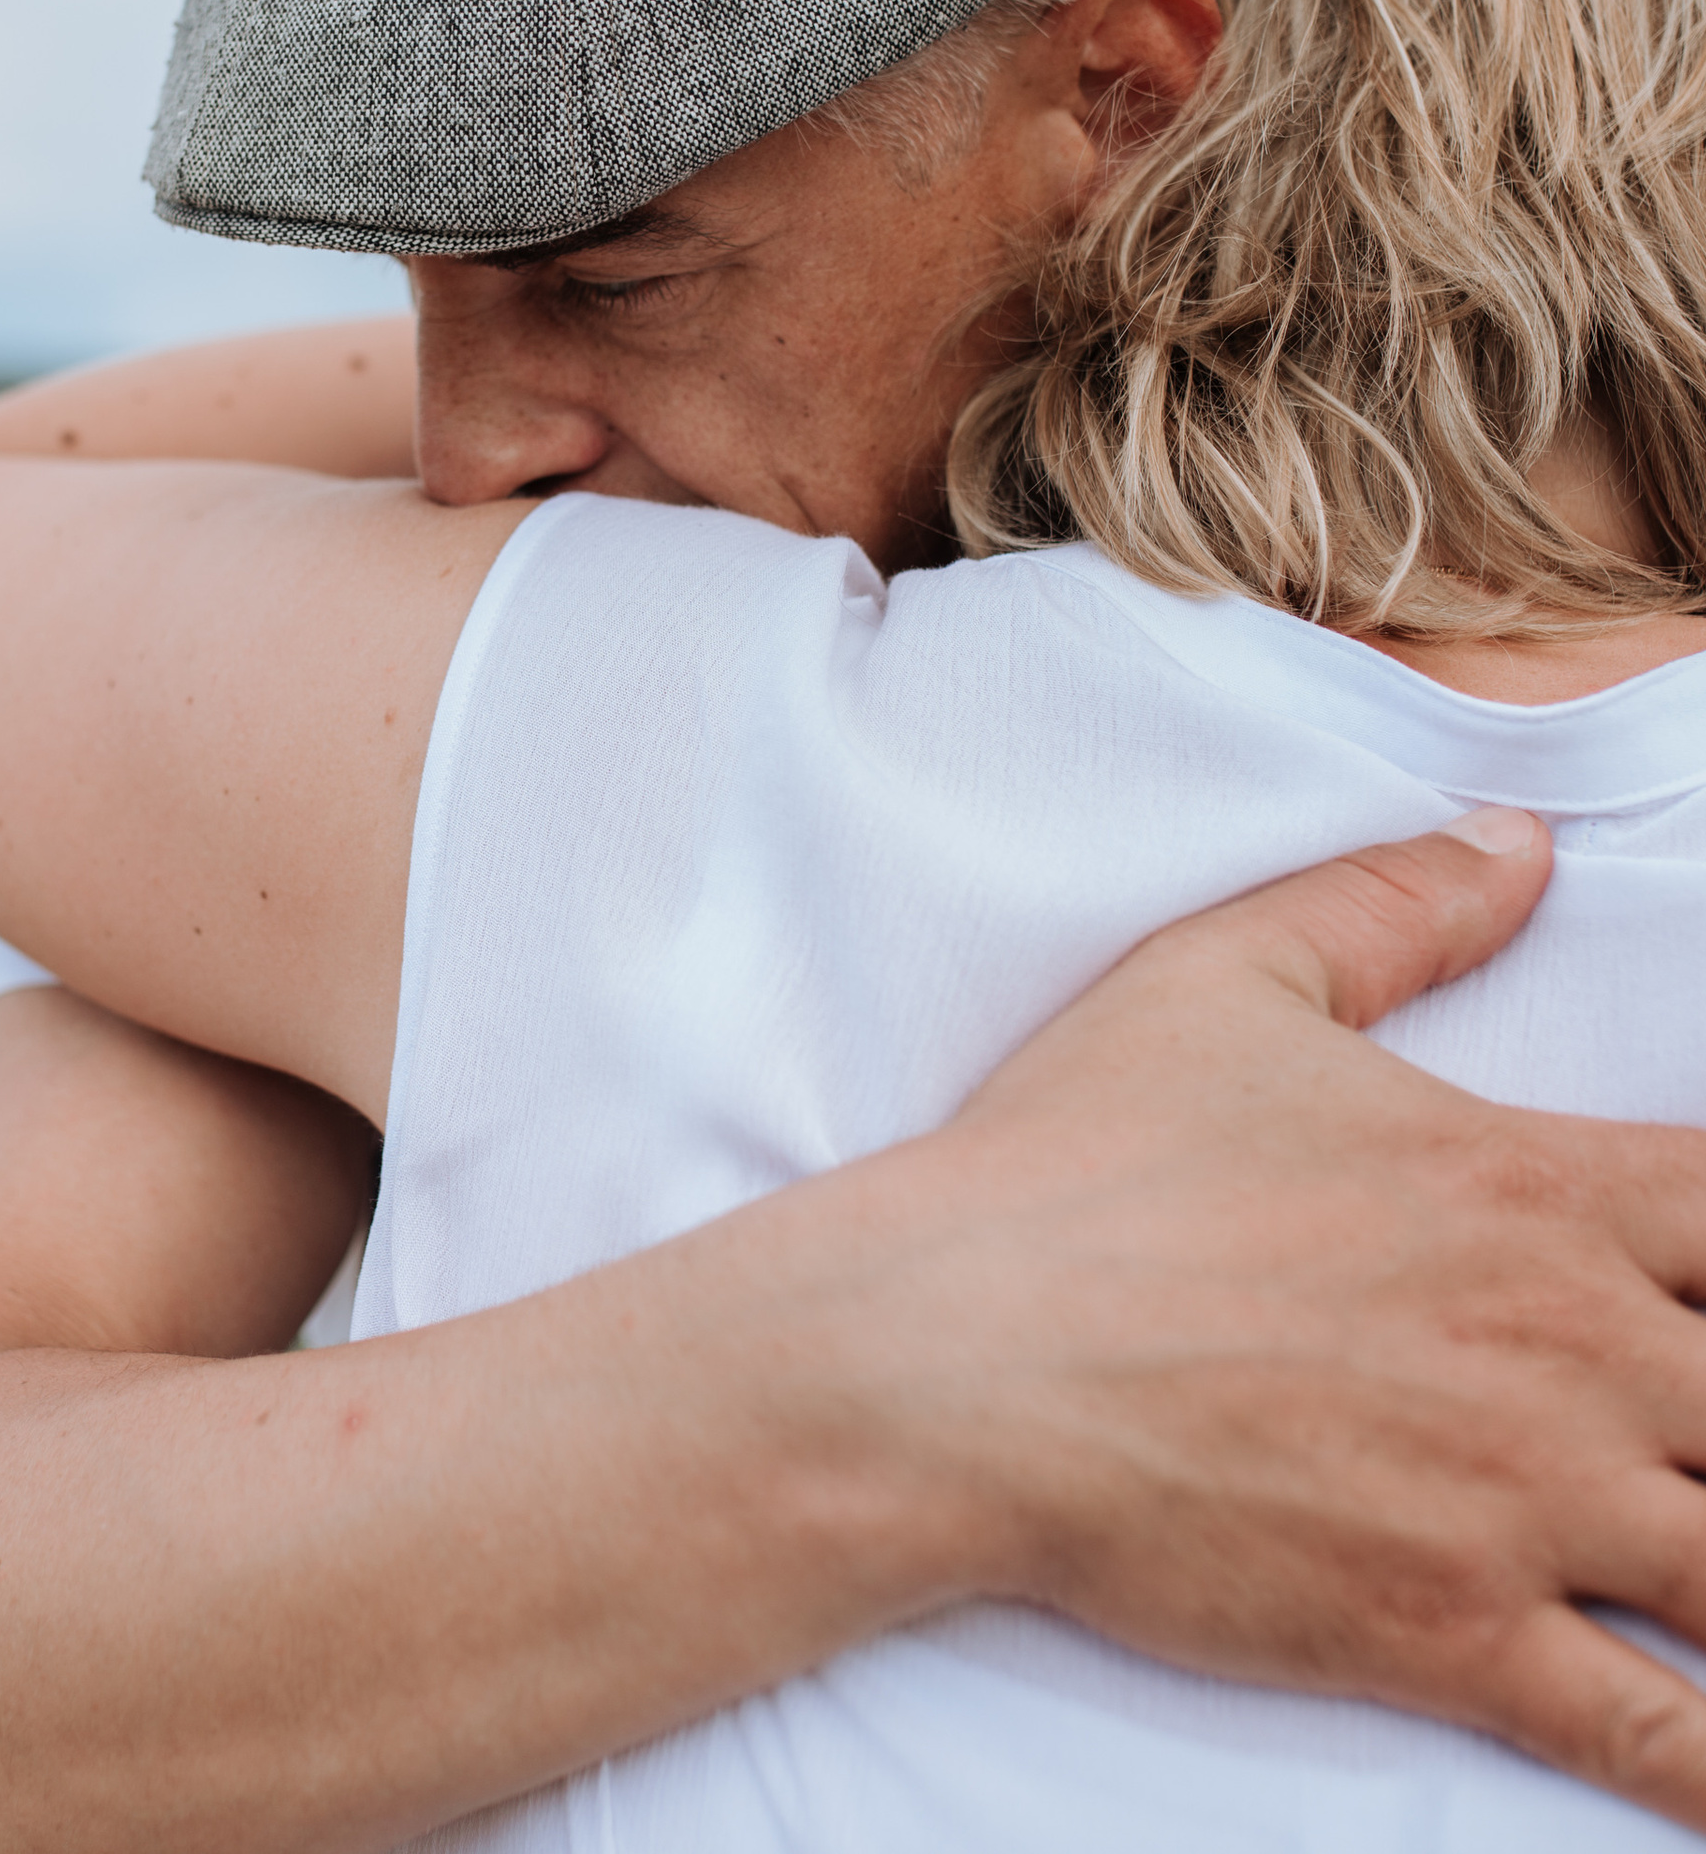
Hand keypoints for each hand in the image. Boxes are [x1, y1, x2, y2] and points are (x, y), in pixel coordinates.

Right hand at [878, 811, 1705, 1827]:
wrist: (949, 1351)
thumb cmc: (1074, 1164)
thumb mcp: (1220, 979)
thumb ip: (1389, 904)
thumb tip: (1522, 839)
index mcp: (1530, 1190)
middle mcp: (1568, 1349)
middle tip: (1697, 1427)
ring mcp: (1522, 1505)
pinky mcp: (1452, 1635)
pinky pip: (1663, 1740)